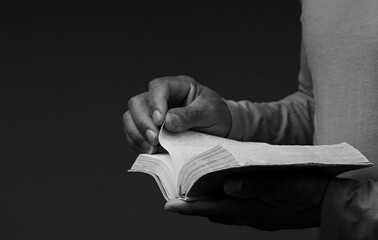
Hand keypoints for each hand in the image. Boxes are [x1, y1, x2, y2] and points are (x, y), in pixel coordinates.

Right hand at [123, 75, 231, 152]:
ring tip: (152, 149)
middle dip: (142, 122)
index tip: (160, 121)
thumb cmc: (217, 116)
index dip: (156, 103)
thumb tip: (167, 122)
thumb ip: (189, 116)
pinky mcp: (149, 129)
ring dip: (137, 135)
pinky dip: (137, 144)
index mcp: (178, 86)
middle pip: (137, 103)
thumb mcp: (210, 113)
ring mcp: (152, 113)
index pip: (158, 87)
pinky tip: (150, 151)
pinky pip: (133, 134)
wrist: (220, 130)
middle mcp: (161, 98)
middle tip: (155, 140)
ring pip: (130, 118)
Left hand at [165, 171, 329, 230]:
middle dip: (193, 206)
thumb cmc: (310, 191)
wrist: (331, 203)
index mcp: (255, 210)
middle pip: (214, 212)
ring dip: (207, 204)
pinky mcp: (262, 212)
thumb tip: (227, 186)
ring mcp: (256, 216)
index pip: (215, 209)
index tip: (170, 205)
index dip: (191, 207)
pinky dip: (222, 203)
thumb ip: (257, 185)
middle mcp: (251, 216)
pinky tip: (220, 191)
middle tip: (174, 197)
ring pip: (223, 212)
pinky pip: (235, 210)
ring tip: (191, 192)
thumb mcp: (286, 185)